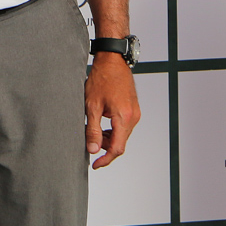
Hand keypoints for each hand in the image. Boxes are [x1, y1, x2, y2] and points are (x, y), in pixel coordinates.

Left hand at [85, 54, 140, 168]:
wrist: (112, 61)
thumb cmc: (102, 79)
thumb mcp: (92, 106)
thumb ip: (93, 130)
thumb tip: (93, 149)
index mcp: (124, 117)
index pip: (117, 148)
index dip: (106, 159)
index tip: (96, 164)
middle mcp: (133, 117)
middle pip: (121, 143)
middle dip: (105, 147)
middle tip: (90, 141)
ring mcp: (135, 113)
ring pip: (122, 135)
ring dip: (109, 138)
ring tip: (95, 127)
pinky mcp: (134, 109)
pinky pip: (124, 126)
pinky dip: (114, 129)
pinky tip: (103, 122)